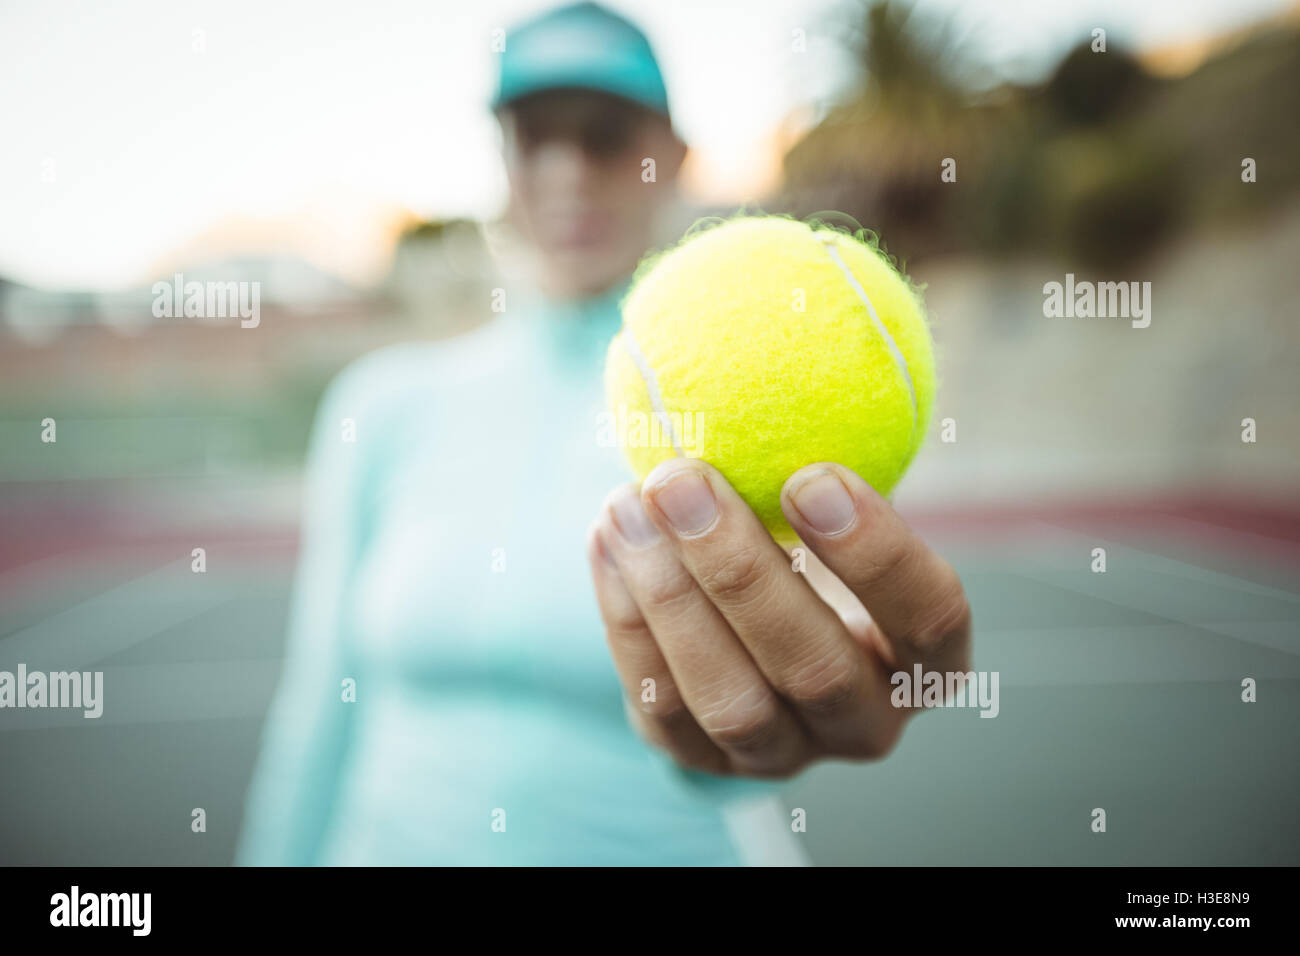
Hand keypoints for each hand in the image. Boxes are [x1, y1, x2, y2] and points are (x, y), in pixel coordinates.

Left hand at [587, 459, 971, 778]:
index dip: (878, 554)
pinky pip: (661, 703)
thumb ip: (823, 454)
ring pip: (731, 700)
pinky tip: (607, 536)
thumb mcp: (832, 503)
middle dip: (740, 572)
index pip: (932, 618)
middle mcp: (864, 721)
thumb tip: (797, 334)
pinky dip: (627, 617)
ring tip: (629, 503)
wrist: (747, 626)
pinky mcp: (703, 762)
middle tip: (683, 479)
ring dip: (670, 597)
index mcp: (926, 659)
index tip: (809, 473)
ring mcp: (782, 754)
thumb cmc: (806, 539)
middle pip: (814, 667)